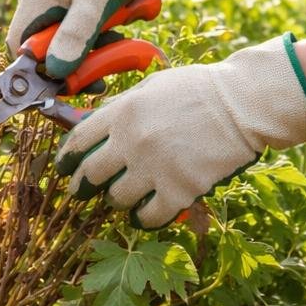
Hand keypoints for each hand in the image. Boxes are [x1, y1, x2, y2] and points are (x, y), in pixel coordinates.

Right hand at [7, 0, 193, 78]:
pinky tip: (122, 17)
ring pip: (70, 36)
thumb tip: (54, 72)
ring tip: (120, 33)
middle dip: (79, 55)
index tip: (71, 80)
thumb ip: (76, 35)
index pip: (20, 44)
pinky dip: (103, 29)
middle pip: (48, 44)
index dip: (41, 67)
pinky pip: (84, 24)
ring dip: (96, 43)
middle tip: (107, 63)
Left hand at [53, 33, 305, 227]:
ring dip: (119, 200)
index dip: (66, 159)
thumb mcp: (152, 86)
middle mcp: (132, 141)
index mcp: (123, 112)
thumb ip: (122, 107)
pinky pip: (148, 217)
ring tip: (126, 197)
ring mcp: (155, 168)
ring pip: (117, 199)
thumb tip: (97, 124)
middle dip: (83, 186)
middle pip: (91, 175)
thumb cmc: (199, 90)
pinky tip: (147, 213)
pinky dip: (144, 218)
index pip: (78, 141)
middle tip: (83, 191)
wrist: (242, 104)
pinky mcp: (179, 191)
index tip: (64, 169)